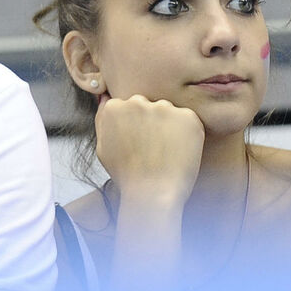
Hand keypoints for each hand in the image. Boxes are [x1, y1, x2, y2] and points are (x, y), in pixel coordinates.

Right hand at [94, 93, 204, 214]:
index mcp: (114, 107)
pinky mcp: (187, 116)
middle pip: (147, 105)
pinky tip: (178, 152)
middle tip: (152, 148)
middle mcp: (137, 101)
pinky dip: (186, 133)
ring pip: (167, 111)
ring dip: (168, 126)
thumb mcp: (103, 146)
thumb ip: (102, 118)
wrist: (153, 193)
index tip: (137, 143)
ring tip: (165, 152)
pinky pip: (187, 120)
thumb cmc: (126, 174)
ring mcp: (164, 107)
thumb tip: (105, 97)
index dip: (133, 126)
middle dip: (150, 121)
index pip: (128, 107)